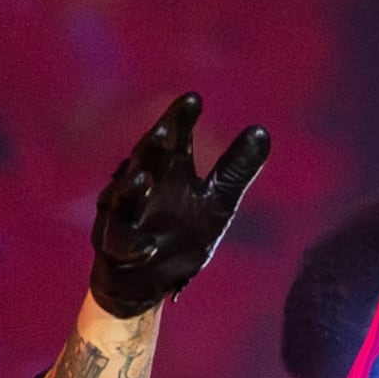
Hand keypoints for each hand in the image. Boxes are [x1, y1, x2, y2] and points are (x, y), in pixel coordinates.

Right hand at [88, 93, 269, 317]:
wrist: (144, 279)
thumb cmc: (179, 234)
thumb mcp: (217, 202)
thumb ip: (235, 169)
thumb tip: (262, 129)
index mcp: (169, 171)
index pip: (174, 139)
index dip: (181, 118)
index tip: (195, 98)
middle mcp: (143, 187)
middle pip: (146, 160)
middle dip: (154, 144)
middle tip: (168, 127)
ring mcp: (125, 217)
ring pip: (124, 199)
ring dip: (132, 189)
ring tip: (142, 176)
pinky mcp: (116, 250)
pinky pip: (122, 245)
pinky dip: (135, 245)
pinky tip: (148, 247)